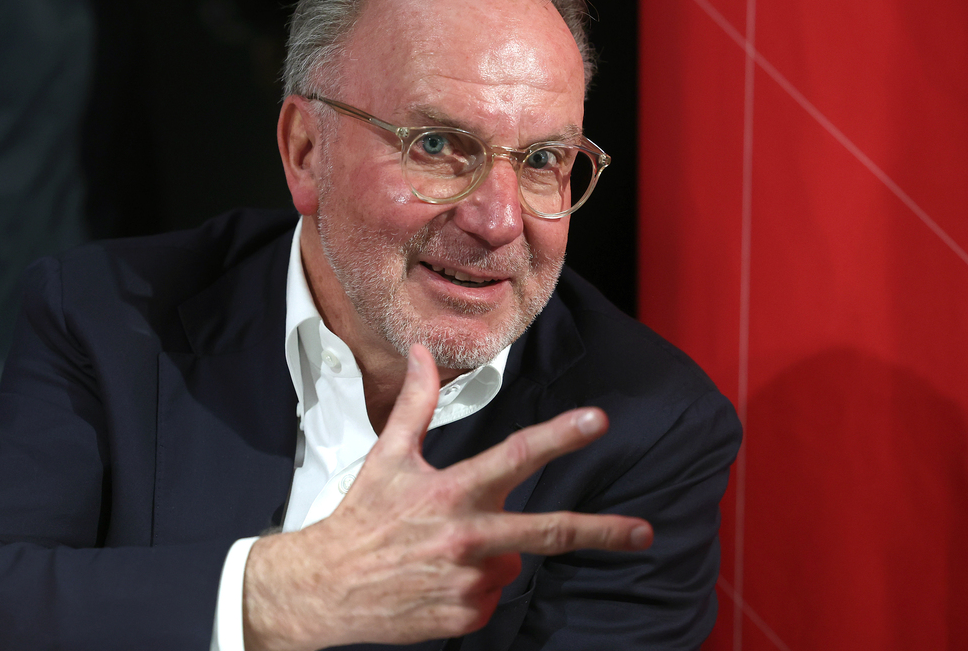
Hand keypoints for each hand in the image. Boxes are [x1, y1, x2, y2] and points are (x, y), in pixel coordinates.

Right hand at [242, 344, 651, 650]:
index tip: (598, 419)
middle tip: (644, 532)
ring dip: (493, 552)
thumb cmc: (359, 517)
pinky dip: (476, 585)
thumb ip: (416, 403)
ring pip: (510, 561)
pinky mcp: (464, 615)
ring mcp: (467, 581)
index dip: (560, 435)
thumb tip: (421, 352)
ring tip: (442, 551)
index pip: (515, 455)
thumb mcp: (386, 455)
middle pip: (548, 532)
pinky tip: (437, 577)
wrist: (323, 589)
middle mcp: (465, 537)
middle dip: (603, 532)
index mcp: (450, 491)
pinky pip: (491, 595)